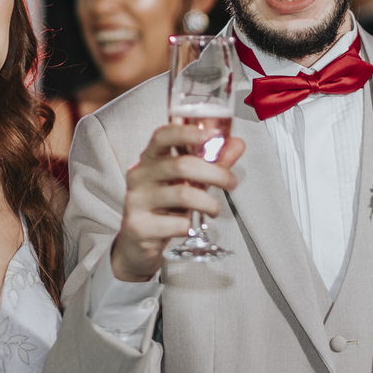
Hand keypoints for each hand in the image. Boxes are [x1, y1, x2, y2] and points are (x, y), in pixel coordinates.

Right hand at [112, 124, 245, 281]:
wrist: (139, 241)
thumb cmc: (165, 205)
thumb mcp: (189, 181)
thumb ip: (212, 162)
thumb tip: (236, 144)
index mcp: (150, 158)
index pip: (164, 135)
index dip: (188, 132)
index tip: (213, 134)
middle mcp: (140, 175)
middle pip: (181, 165)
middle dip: (215, 173)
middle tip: (230, 182)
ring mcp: (136, 200)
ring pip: (182, 194)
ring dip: (208, 202)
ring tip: (214, 209)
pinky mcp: (138, 226)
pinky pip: (175, 223)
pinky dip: (190, 225)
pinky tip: (188, 225)